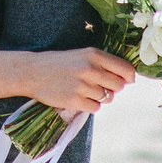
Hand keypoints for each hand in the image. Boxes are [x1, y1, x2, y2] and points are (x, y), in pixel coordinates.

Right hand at [18, 48, 135, 116]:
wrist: (32, 72)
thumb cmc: (59, 63)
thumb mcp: (82, 55)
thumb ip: (103, 63)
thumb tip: (128, 79)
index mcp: (94, 55)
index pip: (126, 69)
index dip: (129, 77)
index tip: (126, 80)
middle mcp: (90, 69)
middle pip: (119, 86)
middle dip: (113, 88)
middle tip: (99, 85)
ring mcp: (82, 86)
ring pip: (107, 98)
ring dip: (100, 97)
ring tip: (85, 90)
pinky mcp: (74, 100)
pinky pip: (96, 108)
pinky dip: (90, 105)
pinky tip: (79, 98)